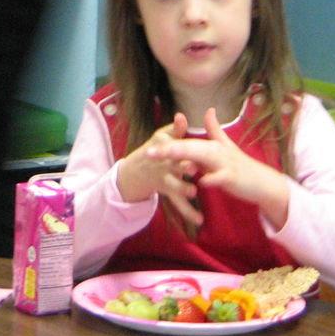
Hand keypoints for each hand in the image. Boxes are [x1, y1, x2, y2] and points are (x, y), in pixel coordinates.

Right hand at [116, 113, 203, 233]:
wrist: (135, 171)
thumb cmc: (154, 151)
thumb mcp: (161, 137)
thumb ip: (175, 129)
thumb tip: (182, 116)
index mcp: (164, 149)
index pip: (172, 147)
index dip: (179, 147)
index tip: (190, 146)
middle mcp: (164, 164)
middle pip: (174, 166)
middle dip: (184, 168)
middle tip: (193, 169)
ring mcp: (164, 179)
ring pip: (174, 185)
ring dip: (182, 188)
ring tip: (193, 192)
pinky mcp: (168, 191)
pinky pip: (178, 203)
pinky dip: (188, 212)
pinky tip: (199, 220)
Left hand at [145, 107, 290, 226]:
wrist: (262, 182)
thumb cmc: (240, 166)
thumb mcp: (225, 147)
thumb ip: (214, 129)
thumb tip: (209, 110)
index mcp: (211, 145)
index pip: (186, 142)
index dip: (167, 143)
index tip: (149, 146)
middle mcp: (216, 151)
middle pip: (190, 147)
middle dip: (169, 150)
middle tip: (150, 152)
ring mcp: (225, 163)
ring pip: (204, 158)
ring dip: (187, 159)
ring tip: (170, 160)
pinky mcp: (234, 177)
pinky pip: (221, 177)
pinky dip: (212, 178)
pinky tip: (202, 181)